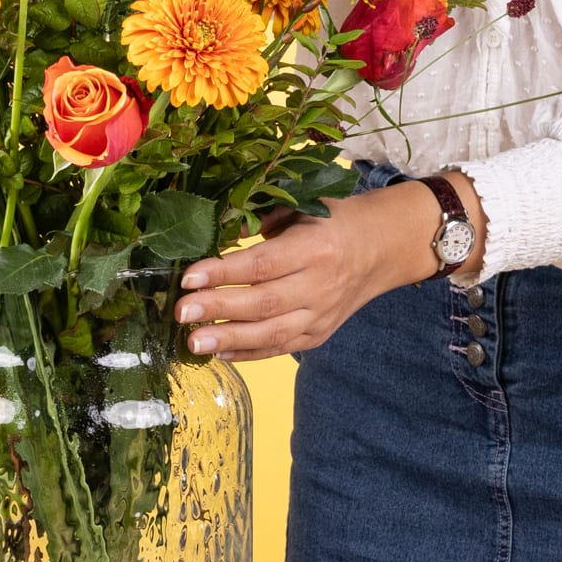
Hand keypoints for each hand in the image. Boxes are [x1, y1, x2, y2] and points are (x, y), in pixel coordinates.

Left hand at [173, 181, 447, 363]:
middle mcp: (320, 285)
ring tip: (193, 342)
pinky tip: (219, 352)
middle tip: (181, 312)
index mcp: (315, 247)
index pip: (262, 264)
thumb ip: (259, 222)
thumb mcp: (300, 209)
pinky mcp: (319, 334)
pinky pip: (281, 348)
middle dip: (218, 309)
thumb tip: (213, 233)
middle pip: (263, 302)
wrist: (381, 248)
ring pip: (271, 333)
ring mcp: (321, 315)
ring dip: (228, 339)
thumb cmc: (332, 221)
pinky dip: (249, 353)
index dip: (223, 272)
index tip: (188, 278)